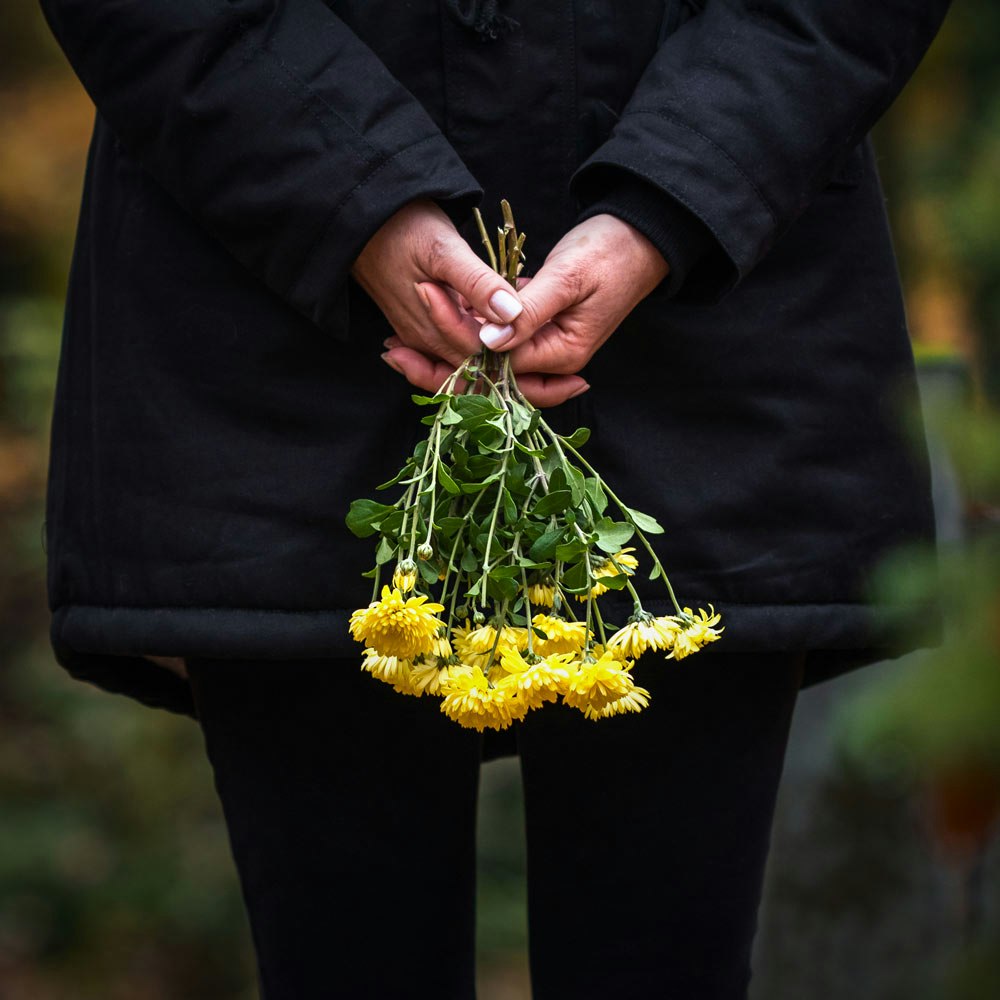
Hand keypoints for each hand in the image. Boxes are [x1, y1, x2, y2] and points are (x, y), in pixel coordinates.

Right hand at [350, 199, 525, 370]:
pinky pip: (449, 339)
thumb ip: (477, 284)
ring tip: (508, 308)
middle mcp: (423, 341)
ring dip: (487, 337)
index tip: (533, 317)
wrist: (361, 216)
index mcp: (432, 329)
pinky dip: (471, 329)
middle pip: (473, 360)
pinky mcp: (415, 323)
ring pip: (461, 352)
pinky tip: (486, 309)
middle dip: (503, 343)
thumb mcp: (443, 249)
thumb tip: (512, 314)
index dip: (512, 341)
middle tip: (526, 315)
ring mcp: (417, 334)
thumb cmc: (402, 226)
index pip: (483, 355)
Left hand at [381, 214, 668, 404]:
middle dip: (438, 370)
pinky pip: (499, 343)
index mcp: (561, 354)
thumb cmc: (610, 251)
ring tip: (399, 345)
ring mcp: (546, 348)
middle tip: (391, 353)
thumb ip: (529, 310)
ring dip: (447, 354)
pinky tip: (435, 324)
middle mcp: (552, 360)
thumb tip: (488, 341)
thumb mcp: (568, 278)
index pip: (495, 369)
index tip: (409, 340)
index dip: (452, 353)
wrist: (642, 234)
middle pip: (487, 380)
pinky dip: (468, 335)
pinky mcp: (540, 330)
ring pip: (488, 364)